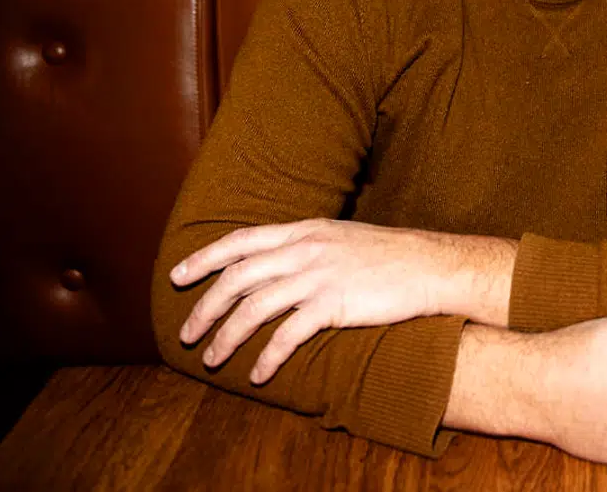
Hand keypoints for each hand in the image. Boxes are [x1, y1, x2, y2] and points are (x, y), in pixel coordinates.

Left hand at [171, 219, 457, 382]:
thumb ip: (307, 246)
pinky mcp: (333, 304)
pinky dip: (268, 357)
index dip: (205, 258)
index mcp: (303, 231)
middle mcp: (305, 250)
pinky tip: (258, 374)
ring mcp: (318, 277)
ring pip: (254, 308)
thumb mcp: (340, 237)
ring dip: (227, 336)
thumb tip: (278, 262)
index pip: (241, 241)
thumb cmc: (389, 255)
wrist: (428, 266)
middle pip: (238, 277)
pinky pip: (288, 334)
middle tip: (187, 333)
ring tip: (212, 359)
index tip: (178, 276)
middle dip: (205, 306)